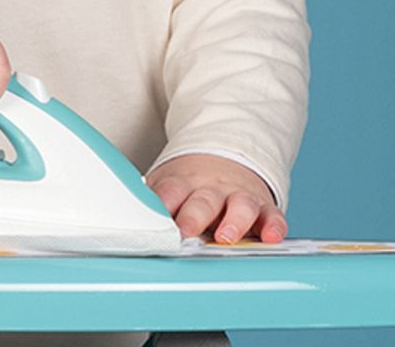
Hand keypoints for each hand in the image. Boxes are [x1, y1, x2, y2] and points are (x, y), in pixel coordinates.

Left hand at [146, 154, 286, 244]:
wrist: (225, 157)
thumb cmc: (189, 184)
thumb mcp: (166, 183)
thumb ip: (149, 201)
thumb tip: (120, 219)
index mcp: (182, 184)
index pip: (170, 191)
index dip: (163, 205)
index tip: (156, 222)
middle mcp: (212, 189)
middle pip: (203, 200)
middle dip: (195, 216)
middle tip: (187, 230)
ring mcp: (239, 196)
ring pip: (240, 206)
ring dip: (234, 220)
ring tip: (227, 236)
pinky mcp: (263, 207)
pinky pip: (272, 216)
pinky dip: (273, 226)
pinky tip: (271, 237)